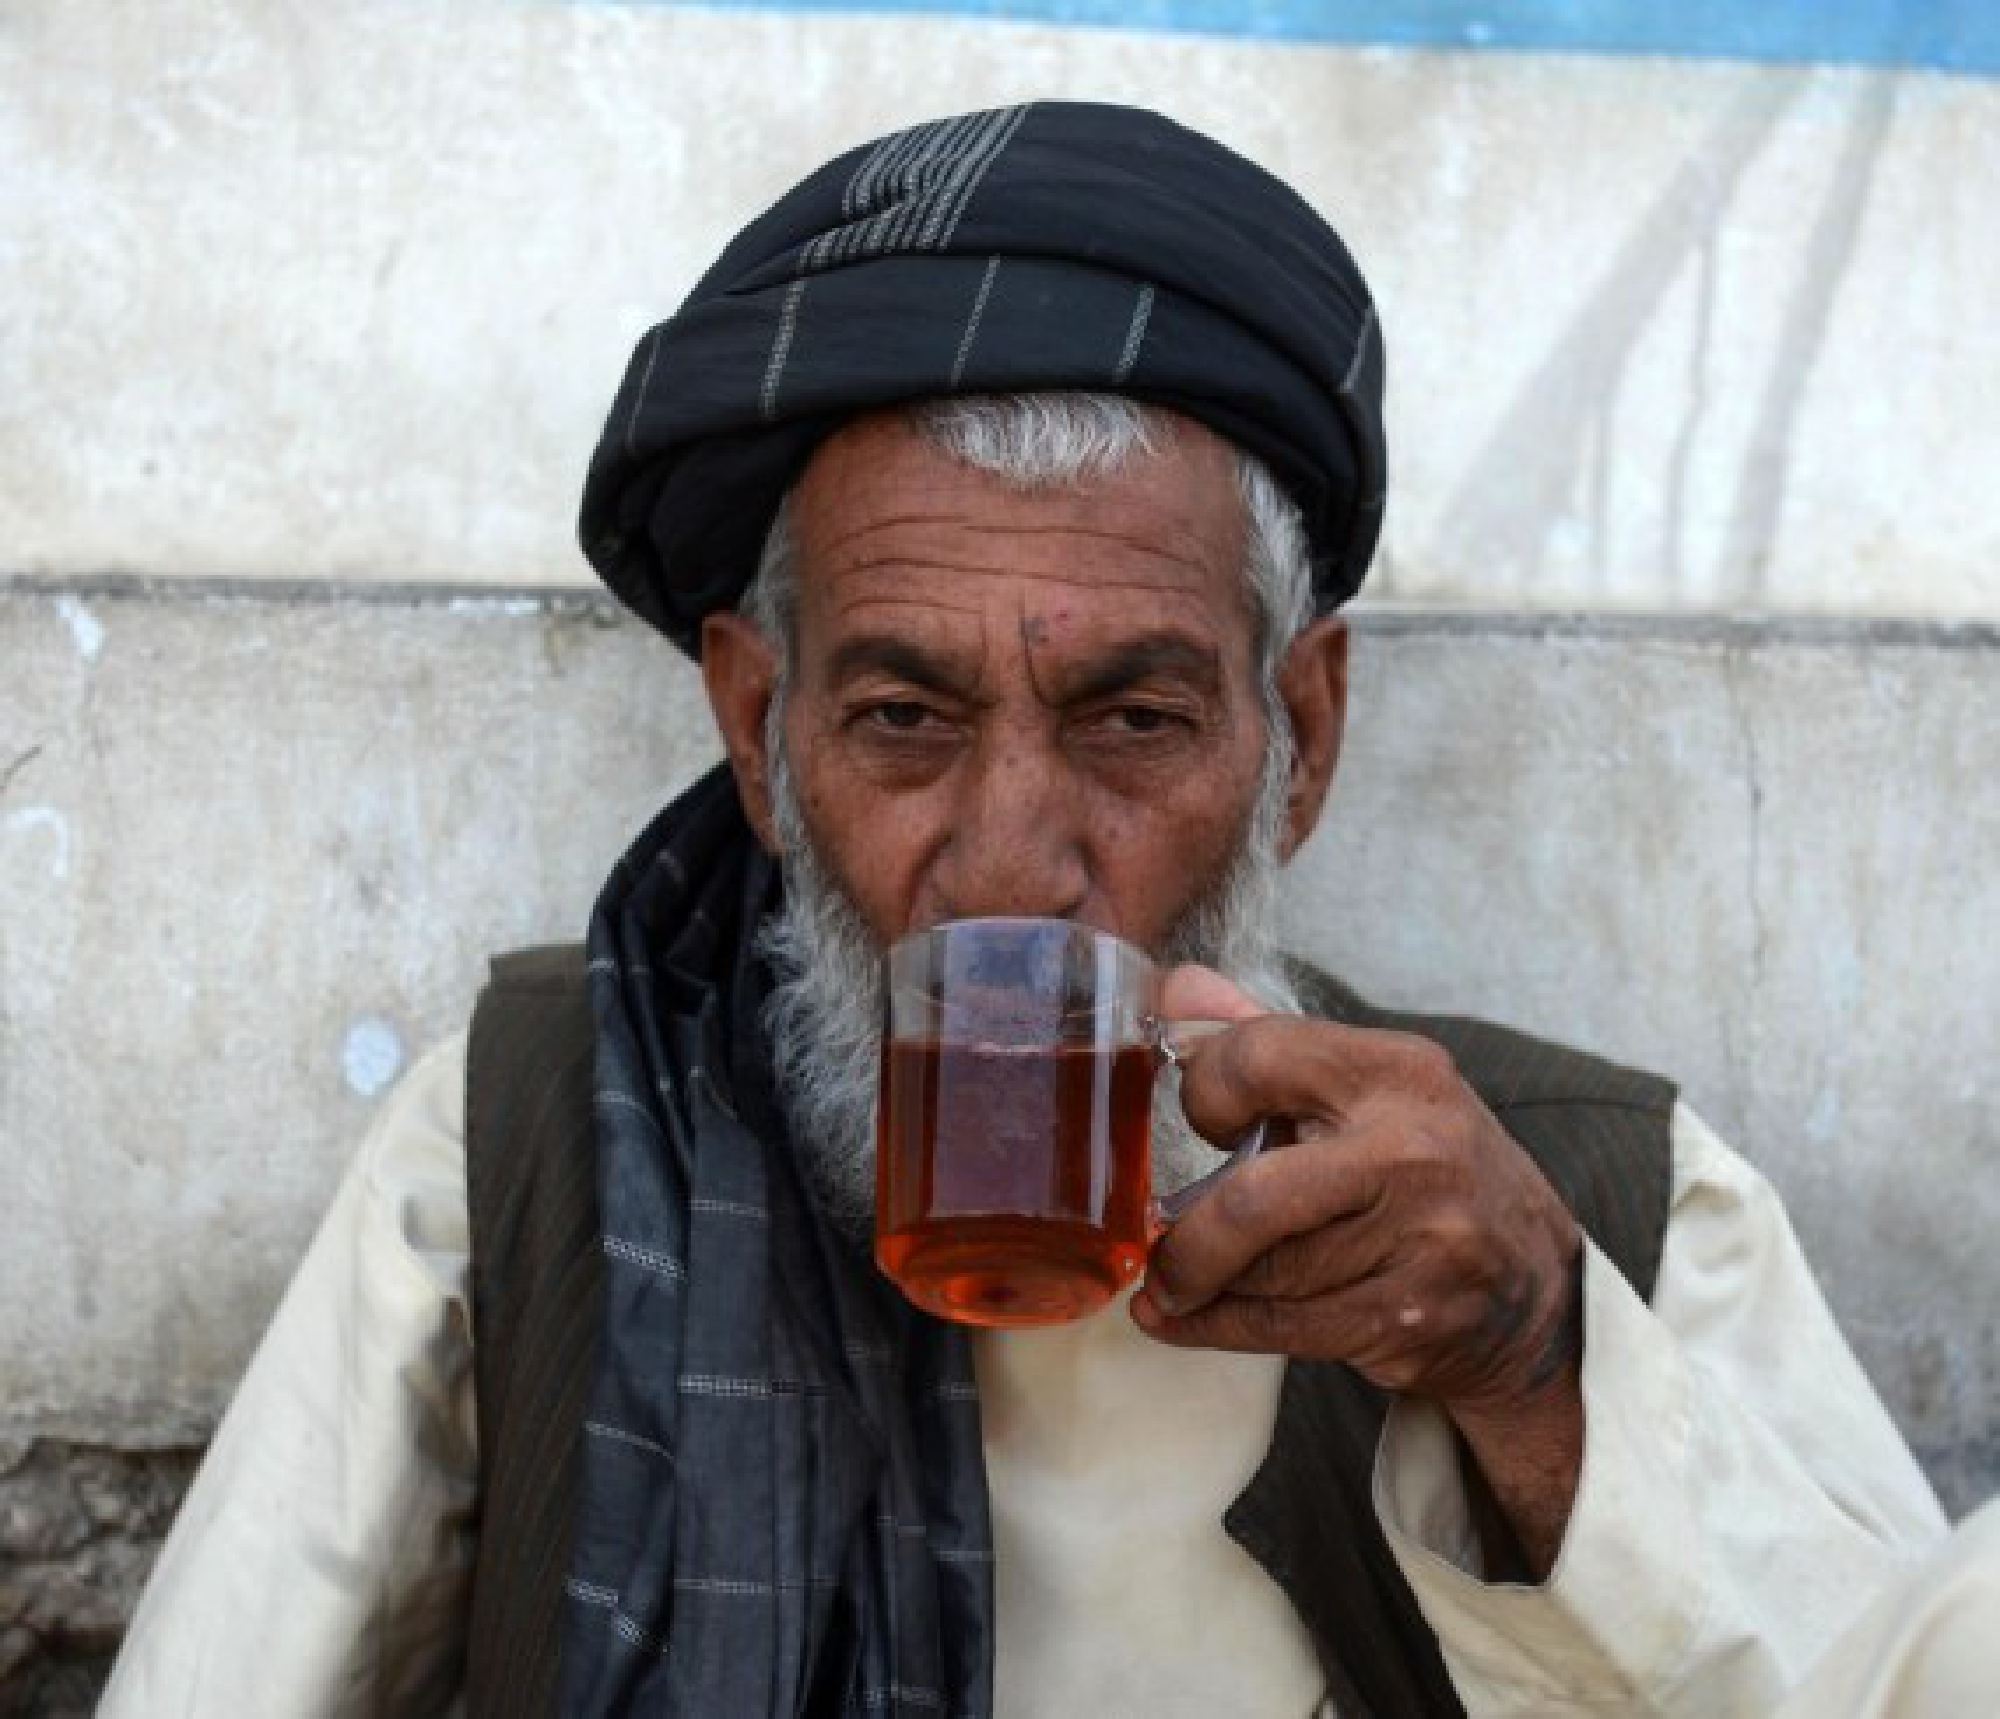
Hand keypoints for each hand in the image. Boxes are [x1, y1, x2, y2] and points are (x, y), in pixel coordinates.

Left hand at [1134, 964, 1585, 1572]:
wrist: (1531, 1282)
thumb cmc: (1424, 1169)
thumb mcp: (1366, 1084)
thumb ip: (1266, 1039)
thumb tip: (1173, 989)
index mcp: (1397, 1071)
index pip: (1257, 1058)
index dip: (1203, 1093)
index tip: (1206, 1123)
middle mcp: (1413, 1151)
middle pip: (1253, 1201)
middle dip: (1188, 1241)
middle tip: (1161, 1253)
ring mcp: (1421, 1242)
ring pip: (1263, 1275)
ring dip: (1203, 1286)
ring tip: (1181, 1283)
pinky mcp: (1412, 1317)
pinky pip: (1282, 1328)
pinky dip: (1218, 1327)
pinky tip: (1187, 1321)